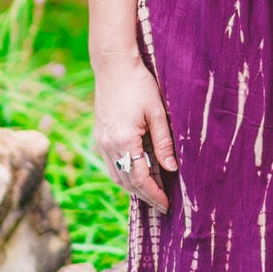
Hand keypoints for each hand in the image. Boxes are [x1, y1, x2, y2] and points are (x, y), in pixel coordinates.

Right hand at [93, 54, 176, 212]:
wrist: (113, 66)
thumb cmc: (139, 84)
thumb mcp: (158, 112)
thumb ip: (164, 142)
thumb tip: (172, 169)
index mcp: (124, 141)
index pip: (140, 179)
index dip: (154, 195)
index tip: (167, 206)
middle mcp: (109, 146)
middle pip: (127, 182)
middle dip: (145, 196)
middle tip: (162, 205)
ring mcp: (101, 142)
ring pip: (116, 176)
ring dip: (133, 188)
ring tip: (152, 194)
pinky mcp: (100, 136)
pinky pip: (111, 165)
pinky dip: (124, 175)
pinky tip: (137, 175)